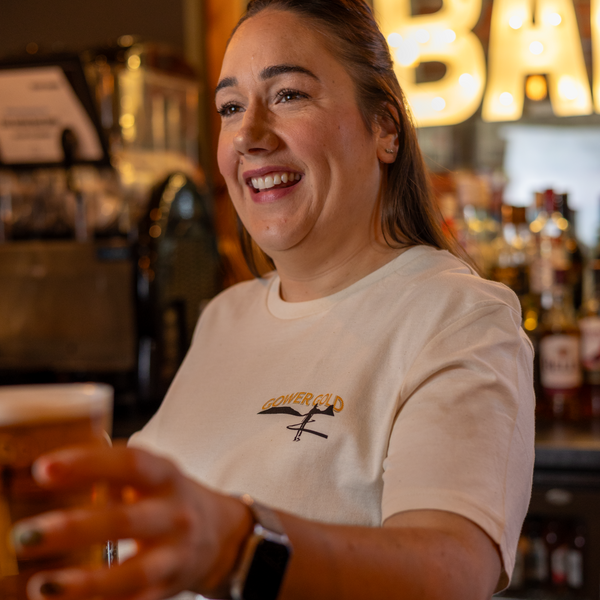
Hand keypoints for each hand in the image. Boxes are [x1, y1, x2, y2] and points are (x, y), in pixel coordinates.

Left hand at [12, 443, 252, 599]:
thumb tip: (44, 468)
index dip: (89, 464)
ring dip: (86, 583)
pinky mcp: (168, 591)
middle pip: (127, 520)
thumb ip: (110, 467)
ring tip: (42, 585)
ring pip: (135, 572)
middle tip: (26, 535)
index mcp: (166, 476)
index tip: (44, 469)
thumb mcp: (151, 473)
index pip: (130, 463)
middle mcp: (174, 514)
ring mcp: (175, 555)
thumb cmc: (167, 497)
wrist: (219, 535)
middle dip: (75, 528)